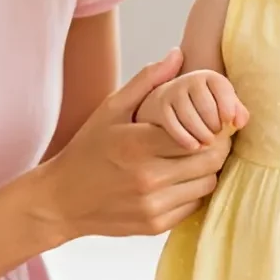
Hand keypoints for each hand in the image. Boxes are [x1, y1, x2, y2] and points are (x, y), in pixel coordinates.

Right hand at [33, 48, 231, 239]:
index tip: (211, 119)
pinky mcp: (155, 224)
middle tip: (212, 135)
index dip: (212, 126)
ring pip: (207, 183)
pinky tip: (181, 177)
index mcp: (138, 145)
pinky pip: (194, 204)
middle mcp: (147, 178)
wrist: (62, 200)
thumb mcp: (110, 109)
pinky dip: (194, 190)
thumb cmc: (88, 148)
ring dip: (208, 169)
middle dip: (217, 145)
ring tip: (196, 155)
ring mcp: (152, 205)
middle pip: (210, 160)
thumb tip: (178, 55)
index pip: (200, 134)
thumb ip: (146, 81)